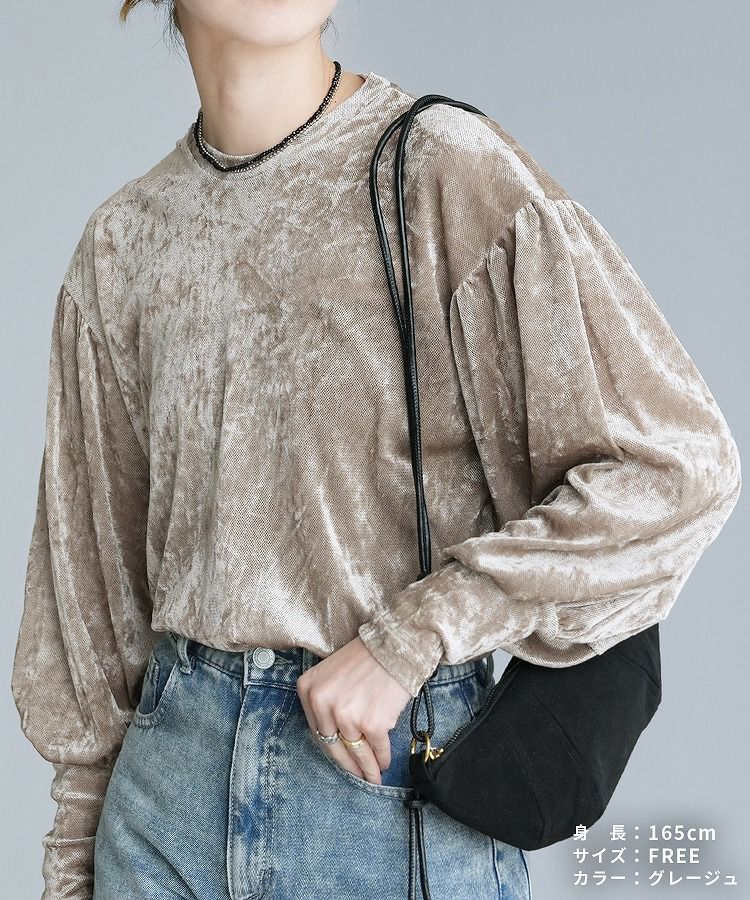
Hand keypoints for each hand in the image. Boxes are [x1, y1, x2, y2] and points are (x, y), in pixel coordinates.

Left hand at [296, 635, 412, 784]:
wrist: (395, 646)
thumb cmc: (367, 657)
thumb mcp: (331, 673)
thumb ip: (325, 701)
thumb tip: (334, 736)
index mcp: (308, 689)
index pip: (316, 730)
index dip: (331, 749)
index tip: (340, 759)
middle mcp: (322, 703)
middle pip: (333, 745)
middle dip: (348, 765)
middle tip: (357, 776)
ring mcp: (346, 715)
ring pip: (356, 752)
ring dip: (367, 768)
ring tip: (373, 777)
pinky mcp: (371, 724)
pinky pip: (377, 748)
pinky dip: (382, 758)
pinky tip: (385, 762)